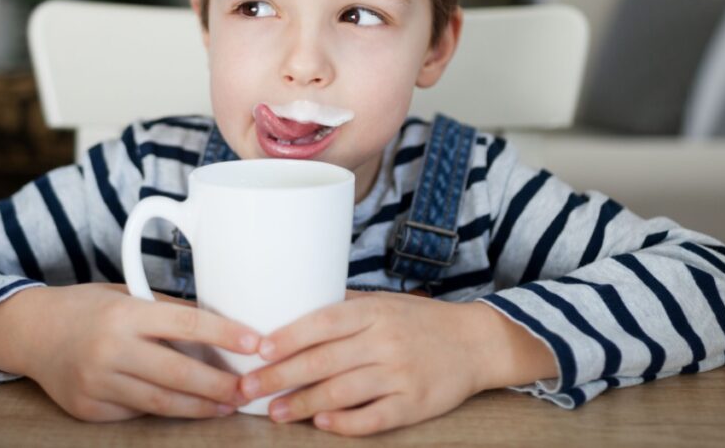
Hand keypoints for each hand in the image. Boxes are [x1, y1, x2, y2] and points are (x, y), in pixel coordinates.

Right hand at [0, 283, 259, 421]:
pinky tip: (187, 407)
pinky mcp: (90, 409)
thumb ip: (167, 310)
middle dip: (220, 385)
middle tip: (250, 389)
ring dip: (200, 406)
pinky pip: (137, 412)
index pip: (187, 322)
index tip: (256, 343)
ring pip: (162, 401)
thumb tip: (218, 326)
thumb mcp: (126, 293)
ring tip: (227, 405)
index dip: (226, 334)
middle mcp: (111, 349)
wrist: (30, 332)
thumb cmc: (88, 307)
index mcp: (125, 313)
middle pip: (179, 372)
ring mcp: (98, 383)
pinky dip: (164, 409)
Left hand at [238, 291, 553, 435]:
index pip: (324, 322)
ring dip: (303, 404)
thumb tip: (291, 304)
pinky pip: (374, 417)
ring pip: (342, 391)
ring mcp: (401, 374)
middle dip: (280, 376)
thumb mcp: (385, 302)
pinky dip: (345, 422)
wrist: (476, 343)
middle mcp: (385, 341)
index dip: (289, 337)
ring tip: (274, 413)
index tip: (258, 349)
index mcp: (374, 312)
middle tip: (248, 389)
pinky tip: (321, 423)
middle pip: (324, 360)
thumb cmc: (420, 321)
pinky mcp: (415, 404)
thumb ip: (344, 307)